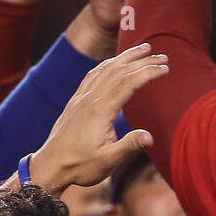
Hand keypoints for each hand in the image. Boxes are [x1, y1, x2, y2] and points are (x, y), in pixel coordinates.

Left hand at [29, 44, 167, 190]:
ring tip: (143, 49)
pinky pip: (93, 74)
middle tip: (162, 55)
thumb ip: (129, 146)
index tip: (165, 68)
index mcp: (100, 110)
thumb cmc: (80, 166)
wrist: (50, 165)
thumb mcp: (108, 161)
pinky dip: (107, 63)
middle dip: (142, 60)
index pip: (128, 83)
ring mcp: (81, 98)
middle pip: (119, 71)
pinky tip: (114, 62)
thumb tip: (150, 137)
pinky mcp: (76, 101)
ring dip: (125, 57)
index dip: (148, 73)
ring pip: (105, 69)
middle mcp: (90, 99)